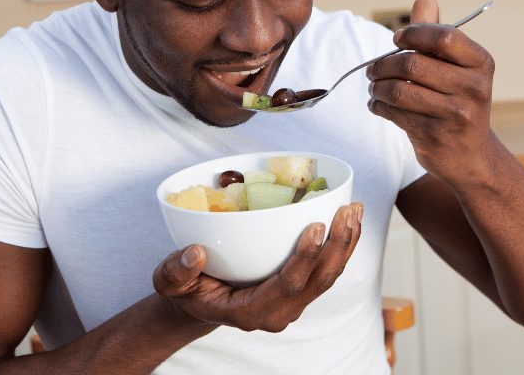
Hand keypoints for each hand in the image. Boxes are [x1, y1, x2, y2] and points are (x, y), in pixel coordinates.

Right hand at [153, 202, 362, 332]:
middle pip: (318, 281)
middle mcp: (278, 313)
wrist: (199, 303)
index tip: (316, 226)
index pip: (286, 286)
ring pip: (329, 276)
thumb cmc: (186, 289)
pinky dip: (341, 245)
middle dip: (338, 245)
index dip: (305, 258)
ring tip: (354, 209)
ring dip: (346, 242)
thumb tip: (195, 252)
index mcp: (249, 312)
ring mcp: (293, 304)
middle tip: (348, 210)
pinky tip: (349, 220)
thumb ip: (177, 271)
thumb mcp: (169, 282)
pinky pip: (328, 270)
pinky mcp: (300, 292)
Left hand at [366, 0, 495, 182]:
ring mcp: (456, 115)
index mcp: (481, 64)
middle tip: (372, 69)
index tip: (397, 39)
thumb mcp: (456, 69)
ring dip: (377, 86)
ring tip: (373, 86)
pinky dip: (378, 105)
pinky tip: (377, 104)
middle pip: (414, 64)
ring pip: (399, 90)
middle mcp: (474, 88)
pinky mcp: (435, 136)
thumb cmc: (458, 103)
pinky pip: (394, 113)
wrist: (471, 156)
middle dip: (384, 64)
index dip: (415, 34)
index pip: (445, 36)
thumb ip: (437, 35)